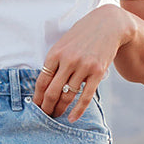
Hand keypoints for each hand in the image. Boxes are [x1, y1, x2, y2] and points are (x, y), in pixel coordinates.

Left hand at [34, 5, 135, 120]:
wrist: (108, 24)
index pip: (41, 82)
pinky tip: (72, 119)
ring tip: (56, 116)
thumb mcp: (63, 43)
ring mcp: (83, 67)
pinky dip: (78, 111)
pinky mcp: (97, 73)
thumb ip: (54, 62)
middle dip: (46, 107)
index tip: (35, 107)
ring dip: (60, 109)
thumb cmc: (82, 34)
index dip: (37, 98)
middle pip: (52, 92)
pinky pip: (85, 97)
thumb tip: (44, 85)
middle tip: (44, 116)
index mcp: (55, 53)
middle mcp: (68, 61)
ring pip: (68, 96)